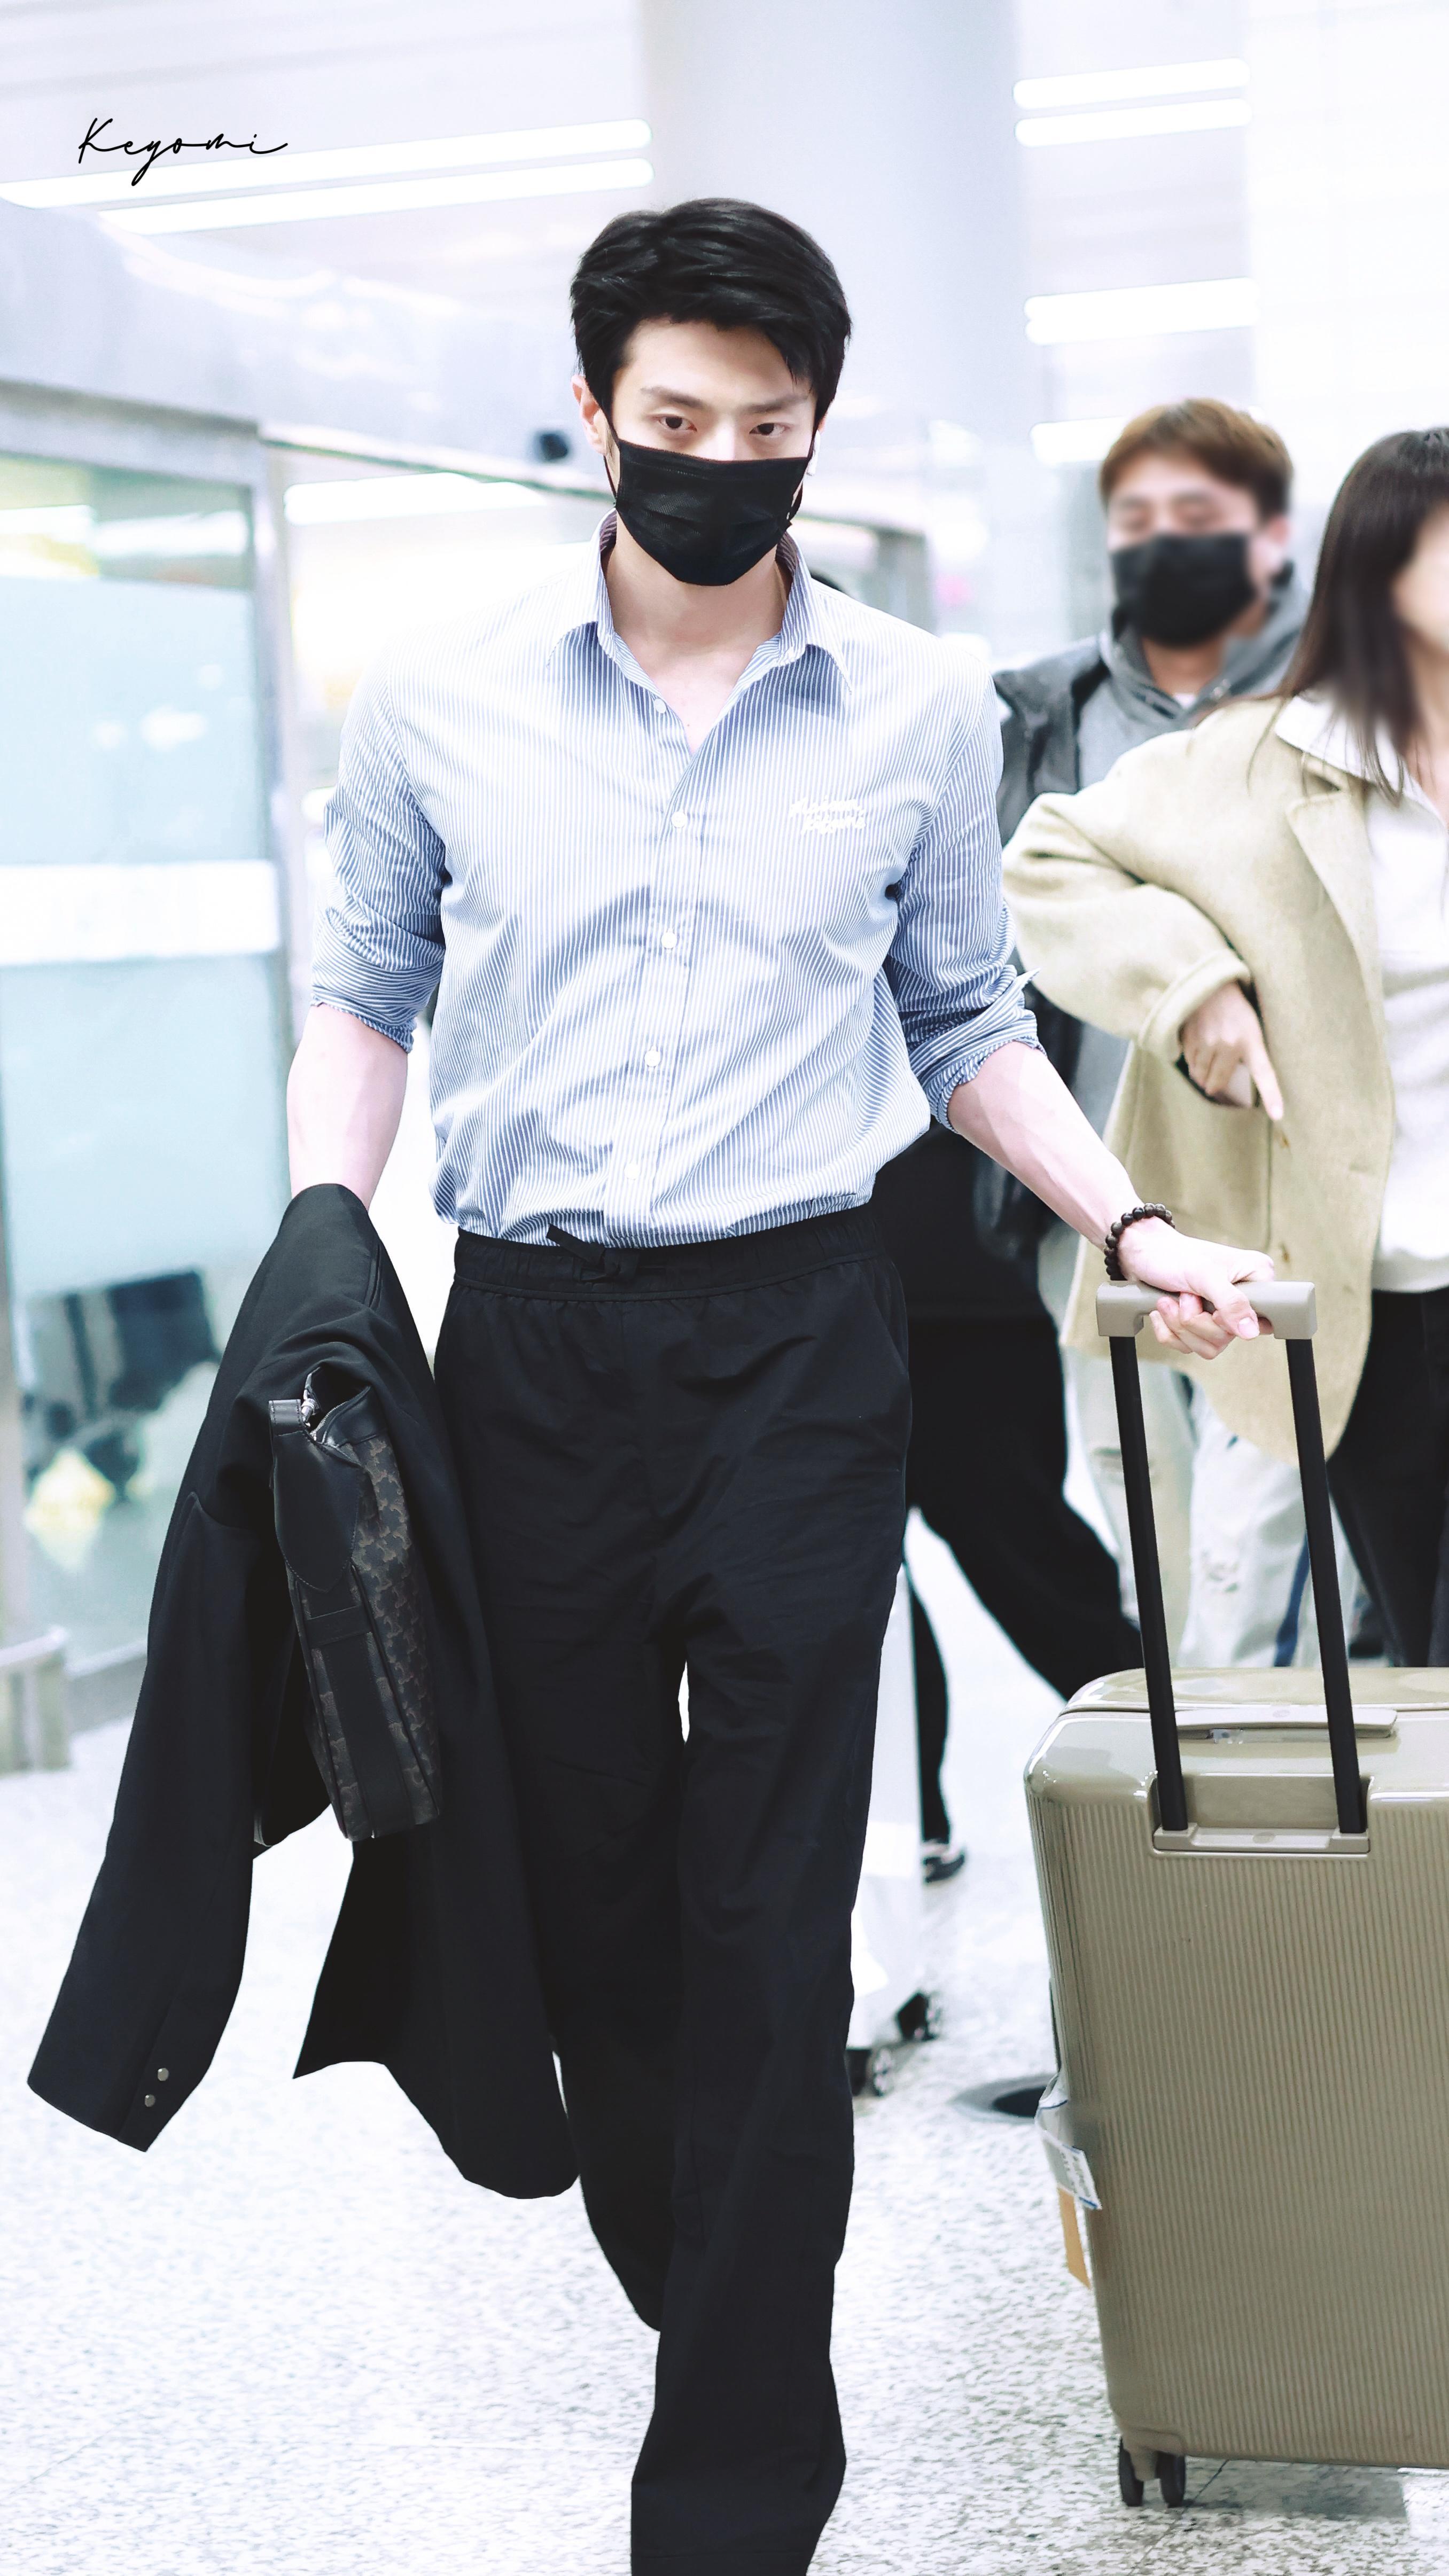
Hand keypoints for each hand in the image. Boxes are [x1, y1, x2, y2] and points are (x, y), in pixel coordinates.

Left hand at [1115, 1215, 1274, 1359]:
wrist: (1142, 1254)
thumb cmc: (1174, 1255)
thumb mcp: (1204, 1275)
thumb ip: (1231, 1302)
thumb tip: (1252, 1332)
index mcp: (1255, 1278)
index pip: (1262, 1319)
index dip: (1231, 1321)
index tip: (1212, 1307)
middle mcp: (1242, 1297)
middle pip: (1227, 1337)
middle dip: (1195, 1320)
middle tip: (1184, 1295)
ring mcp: (1219, 1313)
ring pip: (1208, 1346)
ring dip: (1180, 1326)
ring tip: (1169, 1301)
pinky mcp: (1198, 1324)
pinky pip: (1188, 1346)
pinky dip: (1169, 1332)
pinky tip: (1163, 1310)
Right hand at [1180, 982, 1283, 1119]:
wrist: (1209, 982)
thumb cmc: (1233, 1007)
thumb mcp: (1249, 1025)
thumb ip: (1247, 1051)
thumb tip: (1230, 1080)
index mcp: (1252, 1040)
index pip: (1265, 1073)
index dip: (1272, 1096)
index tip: (1278, 1116)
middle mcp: (1230, 1043)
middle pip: (1217, 1082)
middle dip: (1214, 1083)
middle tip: (1214, 1078)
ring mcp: (1208, 1042)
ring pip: (1200, 1075)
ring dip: (1200, 1071)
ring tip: (1205, 1051)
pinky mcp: (1190, 1038)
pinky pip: (1188, 1062)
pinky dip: (1190, 1058)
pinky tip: (1196, 1041)